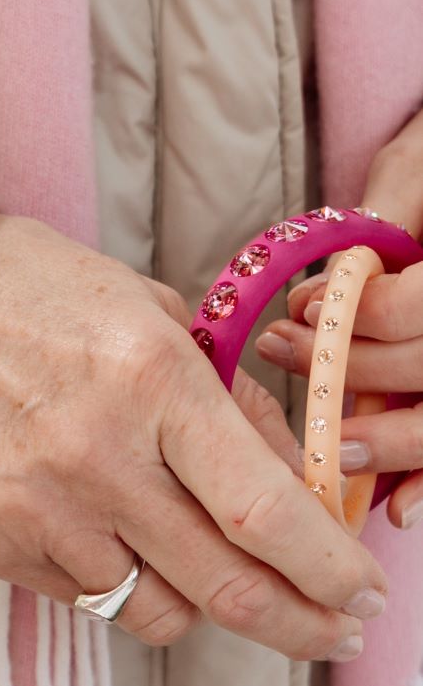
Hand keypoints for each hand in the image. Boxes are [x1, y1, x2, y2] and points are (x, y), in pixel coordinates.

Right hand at [0, 213, 385, 661]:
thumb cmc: (33, 291)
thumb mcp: (149, 314)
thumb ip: (228, 402)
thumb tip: (294, 484)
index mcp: (149, 379)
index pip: (265, 511)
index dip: (330, 568)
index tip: (359, 591)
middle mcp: (95, 457)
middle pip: (226, 584)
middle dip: (298, 618)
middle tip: (325, 622)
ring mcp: (35, 509)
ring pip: (158, 609)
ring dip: (196, 592)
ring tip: (185, 547)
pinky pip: (86, 595)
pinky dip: (116, 574)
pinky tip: (102, 523)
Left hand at [257, 109, 422, 529]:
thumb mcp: (410, 179)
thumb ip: (375, 231)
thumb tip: (319, 299)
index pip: (408, 307)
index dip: (345, 315)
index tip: (299, 308)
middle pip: (421, 369)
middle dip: (342, 371)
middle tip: (277, 351)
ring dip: (383, 444)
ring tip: (326, 447)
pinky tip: (396, 506)